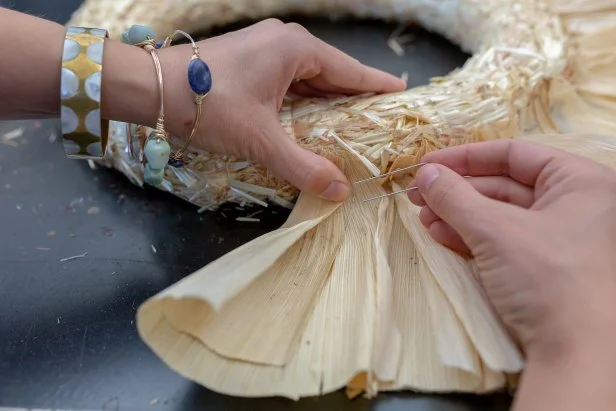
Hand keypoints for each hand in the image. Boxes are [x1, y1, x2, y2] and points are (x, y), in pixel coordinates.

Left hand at [157, 19, 405, 200]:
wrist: (149, 87)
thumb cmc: (206, 104)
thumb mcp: (260, 140)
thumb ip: (302, 166)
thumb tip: (340, 193)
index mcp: (296, 49)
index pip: (349, 70)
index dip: (376, 85)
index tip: (401, 93)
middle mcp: (284, 43)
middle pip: (332, 72)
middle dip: (355, 96)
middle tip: (381, 117)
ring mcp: (265, 50)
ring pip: (309, 78)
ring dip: (329, 100)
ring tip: (354, 122)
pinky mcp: (250, 62)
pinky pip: (290, 81)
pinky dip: (305, 100)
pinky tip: (313, 118)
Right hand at [407, 139, 615, 358]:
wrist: (576, 351)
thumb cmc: (548, 278)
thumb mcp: (495, 230)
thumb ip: (456, 197)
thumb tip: (426, 173)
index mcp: (579, 181)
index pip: (514, 154)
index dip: (465, 157)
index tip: (427, 164)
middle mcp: (574, 205)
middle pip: (503, 185)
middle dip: (456, 190)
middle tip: (417, 193)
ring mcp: (560, 238)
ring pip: (499, 215)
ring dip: (457, 214)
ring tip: (423, 216)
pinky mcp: (544, 266)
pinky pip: (503, 240)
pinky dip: (470, 236)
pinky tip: (440, 234)